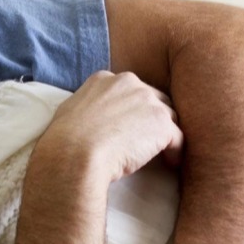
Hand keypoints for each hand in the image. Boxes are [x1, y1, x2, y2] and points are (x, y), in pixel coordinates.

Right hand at [37, 71, 182, 181]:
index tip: (131, 123)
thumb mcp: (69, 112)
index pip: (129, 90)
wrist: (75, 154)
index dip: (133, 108)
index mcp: (105, 80)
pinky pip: (178, 138)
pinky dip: (176, 152)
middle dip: (152, 118)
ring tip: (163, 153)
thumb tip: (87, 118)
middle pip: (153, 99)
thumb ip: (86, 108)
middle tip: (149, 139)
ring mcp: (148, 102)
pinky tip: (171, 163)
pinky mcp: (162, 124)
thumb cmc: (65, 140)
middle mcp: (130, 83)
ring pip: (169, 117)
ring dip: (165, 134)